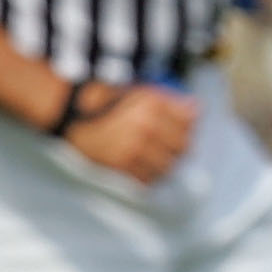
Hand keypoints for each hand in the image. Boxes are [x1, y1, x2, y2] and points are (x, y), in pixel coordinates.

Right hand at [62, 82, 194, 183]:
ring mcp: (134, 148)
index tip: (183, 131)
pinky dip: (148, 177)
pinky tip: (141, 168)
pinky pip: (147, 180)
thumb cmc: (110, 102)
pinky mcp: (122, 166)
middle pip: (183, 147)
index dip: (189, 128)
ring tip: (154, 159)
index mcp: (152, 104)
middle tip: (171, 149)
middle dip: (180, 149)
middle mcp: (146, 125)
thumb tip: (198, 109)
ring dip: (164, 165)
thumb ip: (170, 102)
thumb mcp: (140, 92)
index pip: (189, 122)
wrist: (72, 114)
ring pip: (168, 167)